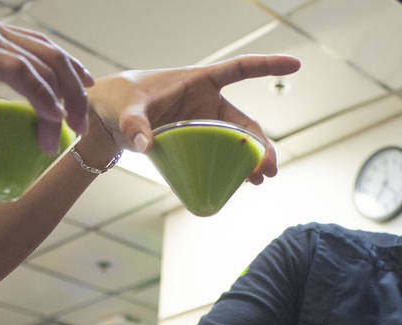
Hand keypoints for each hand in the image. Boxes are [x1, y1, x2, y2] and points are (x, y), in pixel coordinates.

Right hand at [0, 0, 93, 157]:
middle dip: (73, 88)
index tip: (83, 86)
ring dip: (64, 97)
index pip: (37, 47)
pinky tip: (53, 115)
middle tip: (81, 120)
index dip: (64, 67)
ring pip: (44, 65)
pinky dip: (42, 93)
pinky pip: (21, 72)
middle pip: (52, 56)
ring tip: (71, 126)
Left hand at [85, 53, 300, 183]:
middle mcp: (207, 102)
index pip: (240, 69)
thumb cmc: (117, 100)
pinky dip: (233, 168)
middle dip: (262, 144)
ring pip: (237, 142)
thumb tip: (143, 144)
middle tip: (269, 169)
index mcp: (198, 81)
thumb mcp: (124, 109)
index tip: (295, 64)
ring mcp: (203, 124)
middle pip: (244, 122)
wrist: (105, 118)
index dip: (268, 65)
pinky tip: (242, 183)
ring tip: (260, 180)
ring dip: (252, 160)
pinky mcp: (196, 142)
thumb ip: (134, 124)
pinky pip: (221, 154)